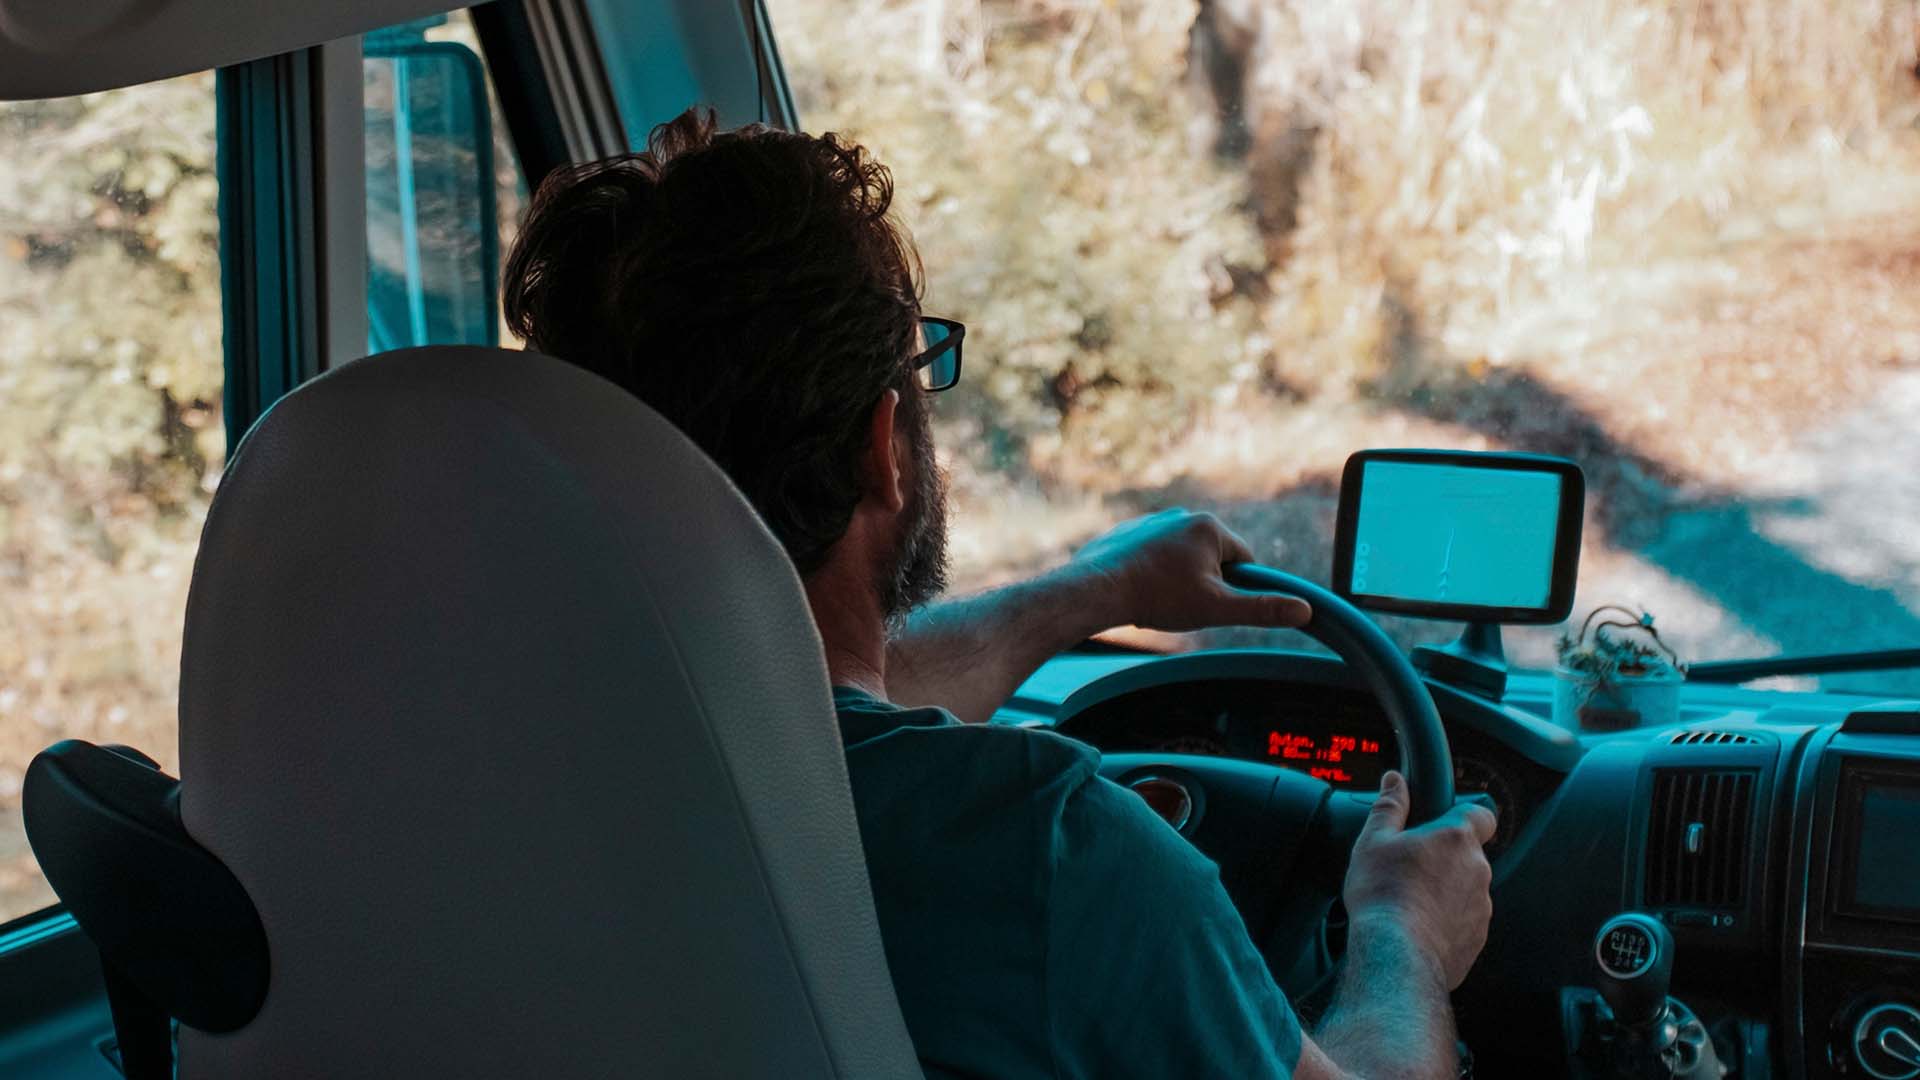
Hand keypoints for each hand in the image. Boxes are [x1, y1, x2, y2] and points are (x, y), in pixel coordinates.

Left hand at [1061, 509, 1311, 632]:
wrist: (1098, 589)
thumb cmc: (1158, 597)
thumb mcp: (1217, 609)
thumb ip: (1261, 609)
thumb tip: (1305, 611)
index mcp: (1210, 527)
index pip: (1243, 561)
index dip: (1233, 588)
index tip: (1212, 604)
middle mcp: (1182, 516)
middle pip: (1212, 559)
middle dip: (1204, 584)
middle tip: (1181, 604)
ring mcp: (1152, 522)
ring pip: (1181, 559)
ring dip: (1177, 580)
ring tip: (1158, 599)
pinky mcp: (1128, 533)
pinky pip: (1153, 557)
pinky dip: (1152, 574)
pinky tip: (1138, 591)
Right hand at [1341, 770, 1495, 990]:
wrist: (1396, 955)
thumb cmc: (1383, 895)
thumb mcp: (1373, 841)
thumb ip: (1389, 807)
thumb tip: (1395, 781)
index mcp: (1456, 838)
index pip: (1482, 814)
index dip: (1466, 815)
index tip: (1443, 823)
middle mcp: (1478, 870)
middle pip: (1468, 854)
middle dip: (1444, 858)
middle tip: (1410, 867)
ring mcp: (1481, 906)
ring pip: (1467, 888)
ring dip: (1446, 890)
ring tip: (1410, 901)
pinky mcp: (1477, 938)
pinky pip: (1464, 920)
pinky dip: (1447, 920)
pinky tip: (1418, 926)